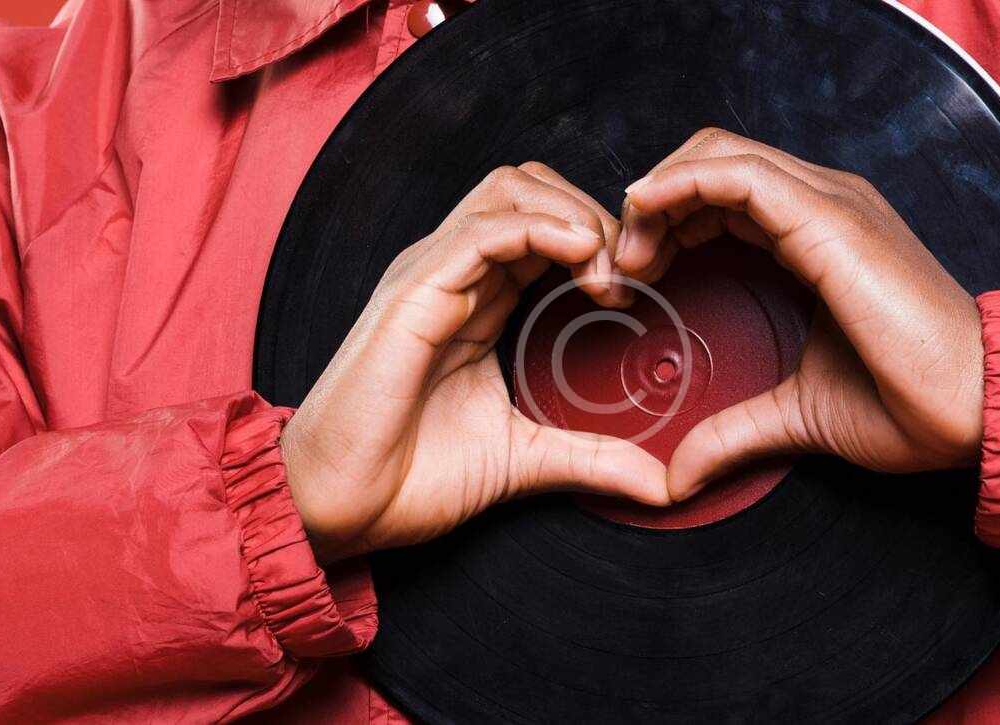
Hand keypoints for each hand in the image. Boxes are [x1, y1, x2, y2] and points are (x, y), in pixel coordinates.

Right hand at [282, 162, 668, 561]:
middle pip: (531, 190)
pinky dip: (540, 228)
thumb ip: (592, 458)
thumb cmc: (410, 478)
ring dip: (574, 214)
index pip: (544, 227)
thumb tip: (662, 483)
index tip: (637, 291)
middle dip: (593, 214)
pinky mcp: (414, 292)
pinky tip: (580, 256)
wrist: (337, 508)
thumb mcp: (525, 460)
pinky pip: (482, 230)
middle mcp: (454, 275)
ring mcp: (430, 276)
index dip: (599, 239)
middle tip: (629, 273)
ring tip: (608, 268)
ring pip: (510, 192)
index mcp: (477, 300)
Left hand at [616, 129, 982, 499]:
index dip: (667, 220)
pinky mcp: (831, 219)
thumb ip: (732, 432)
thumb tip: (676, 476)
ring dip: (656, 193)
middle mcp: (822, 203)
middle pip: (712, 161)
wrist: (978, 409)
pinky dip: (679, 184)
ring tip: (628, 252)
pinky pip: (737, 174)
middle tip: (620, 264)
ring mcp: (830, 203)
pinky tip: (645, 216)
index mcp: (816, 233)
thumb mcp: (796, 414)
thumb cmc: (907, 404)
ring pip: (718, 154)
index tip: (633, 274)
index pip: (723, 192)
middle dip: (652, 204)